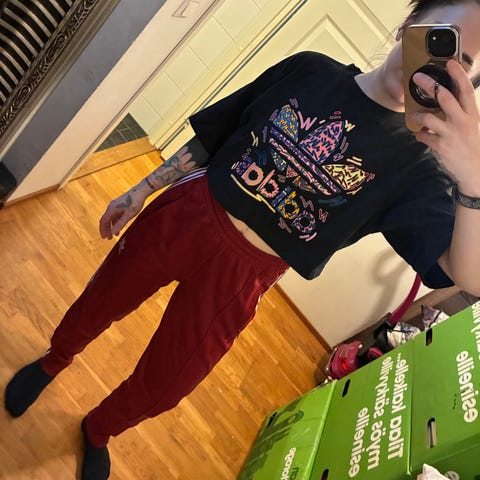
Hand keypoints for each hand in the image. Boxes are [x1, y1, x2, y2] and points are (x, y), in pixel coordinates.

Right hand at [99, 188, 146, 238]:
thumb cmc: (135, 203)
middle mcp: (111, 206)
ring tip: (115, 235)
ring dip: (111, 226)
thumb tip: (112, 233)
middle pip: (106, 220)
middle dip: (106, 229)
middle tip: (109, 238)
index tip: (104, 238)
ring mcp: (115, 205)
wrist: (141, 190)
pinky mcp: (120, 204)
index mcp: (112, 209)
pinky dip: (115, 221)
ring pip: (110, 217)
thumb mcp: (128, 215)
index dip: (103, 230)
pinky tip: (120, 226)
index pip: (103, 221)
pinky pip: (115, 214)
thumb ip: (120, 224)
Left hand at [409, 60, 479, 195]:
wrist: (475, 169)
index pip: (466, 89)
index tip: (450, 62)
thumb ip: (461, 111)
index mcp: (471, 113)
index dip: (458, 75)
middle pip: (444, 98)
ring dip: (417, 115)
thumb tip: (448, 97)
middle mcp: (462, 120)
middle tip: (417, 78)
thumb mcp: (472, 124)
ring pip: (428, 117)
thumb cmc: (472, 144)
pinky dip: (419, 134)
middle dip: (429, 85)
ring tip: (414, 115)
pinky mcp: (440, 145)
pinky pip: (423, 135)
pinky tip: (420, 134)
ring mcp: (451, 133)